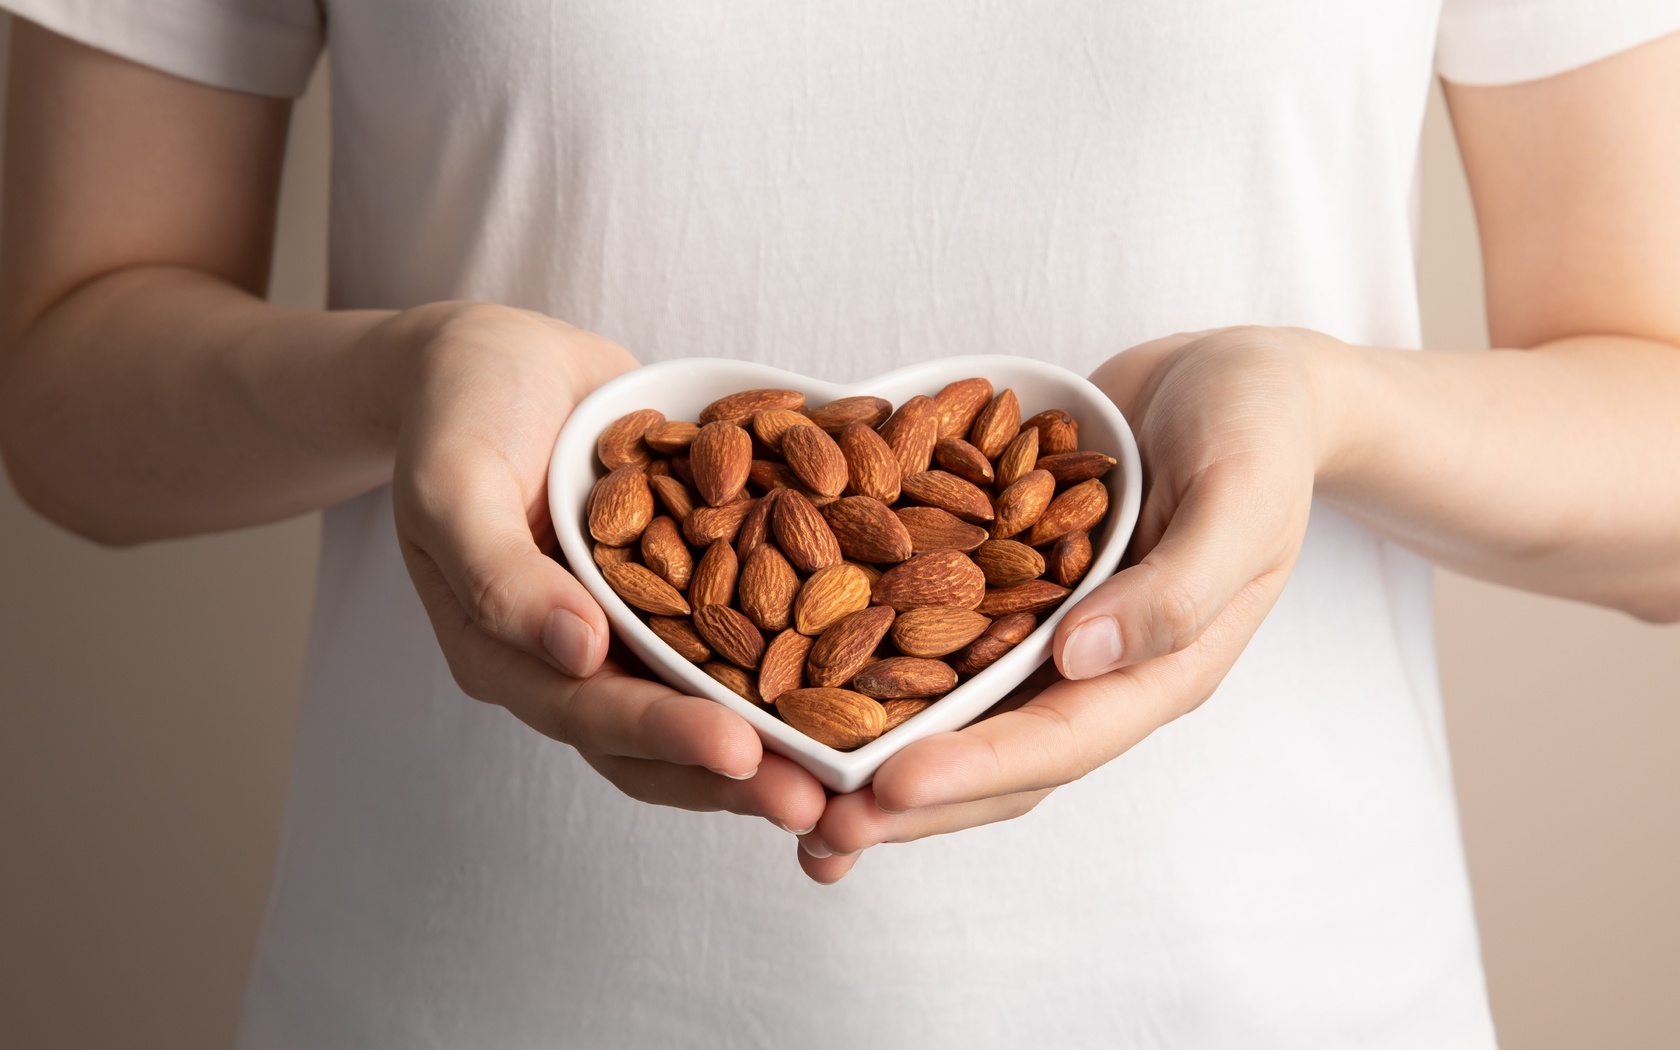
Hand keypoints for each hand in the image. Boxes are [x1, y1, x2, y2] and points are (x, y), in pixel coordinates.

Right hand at [386, 303, 826, 832]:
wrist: (499, 354)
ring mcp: (635, 625)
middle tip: (823, 800)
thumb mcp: (454, 483)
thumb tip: (577, 654)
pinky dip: (796, 648)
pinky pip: (741, 627)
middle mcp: (579, 657)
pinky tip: (865, 660)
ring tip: (856, 763)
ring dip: (778, 736)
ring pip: (710, 700)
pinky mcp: (683, 583)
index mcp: (510, 654)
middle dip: (740, 772)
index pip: (593, 716)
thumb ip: (500, 574)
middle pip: (663, 738)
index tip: (741, 753)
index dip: (667, 740)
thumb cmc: (459, 410)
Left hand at [797, 327, 1340, 880]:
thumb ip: (1176, 584)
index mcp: (1163, 667)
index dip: (974, 770)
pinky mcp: (1014, 587)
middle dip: (909, 799)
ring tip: (796, 796)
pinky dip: (882, 667)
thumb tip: (1081, 657)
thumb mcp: (1240, 495)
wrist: (1238, 376)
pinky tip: (808, 679)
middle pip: (997, 756)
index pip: (1061, 740)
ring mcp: (1052, 632)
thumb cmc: (1260, 427)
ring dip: (884, 760)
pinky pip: (943, 640)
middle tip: (816, 830)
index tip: (885, 789)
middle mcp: (1099, 666)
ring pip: (961, 715)